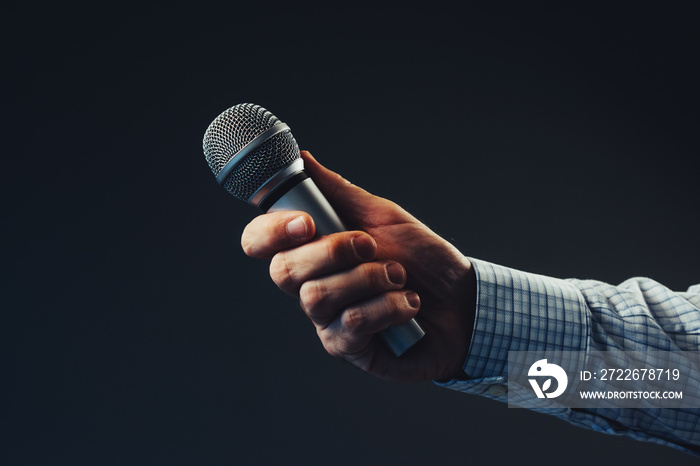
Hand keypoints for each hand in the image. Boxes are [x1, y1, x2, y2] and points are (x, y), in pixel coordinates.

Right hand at [241, 151, 475, 381]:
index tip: (307, 222)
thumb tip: (303, 159)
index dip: (270, 231)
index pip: (260, 242)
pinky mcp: (348, 348)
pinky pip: (350, 324)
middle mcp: (311, 285)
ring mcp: (326, 320)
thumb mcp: (383, 216)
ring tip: (400, 277)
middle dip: (332, 251)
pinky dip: (387, 307)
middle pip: (283, 271)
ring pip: (316, 297)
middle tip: (370, 245)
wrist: (464, 302)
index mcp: (313, 250)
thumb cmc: (424, 259)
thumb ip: (339, 191)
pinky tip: (409, 305)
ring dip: (368, 279)